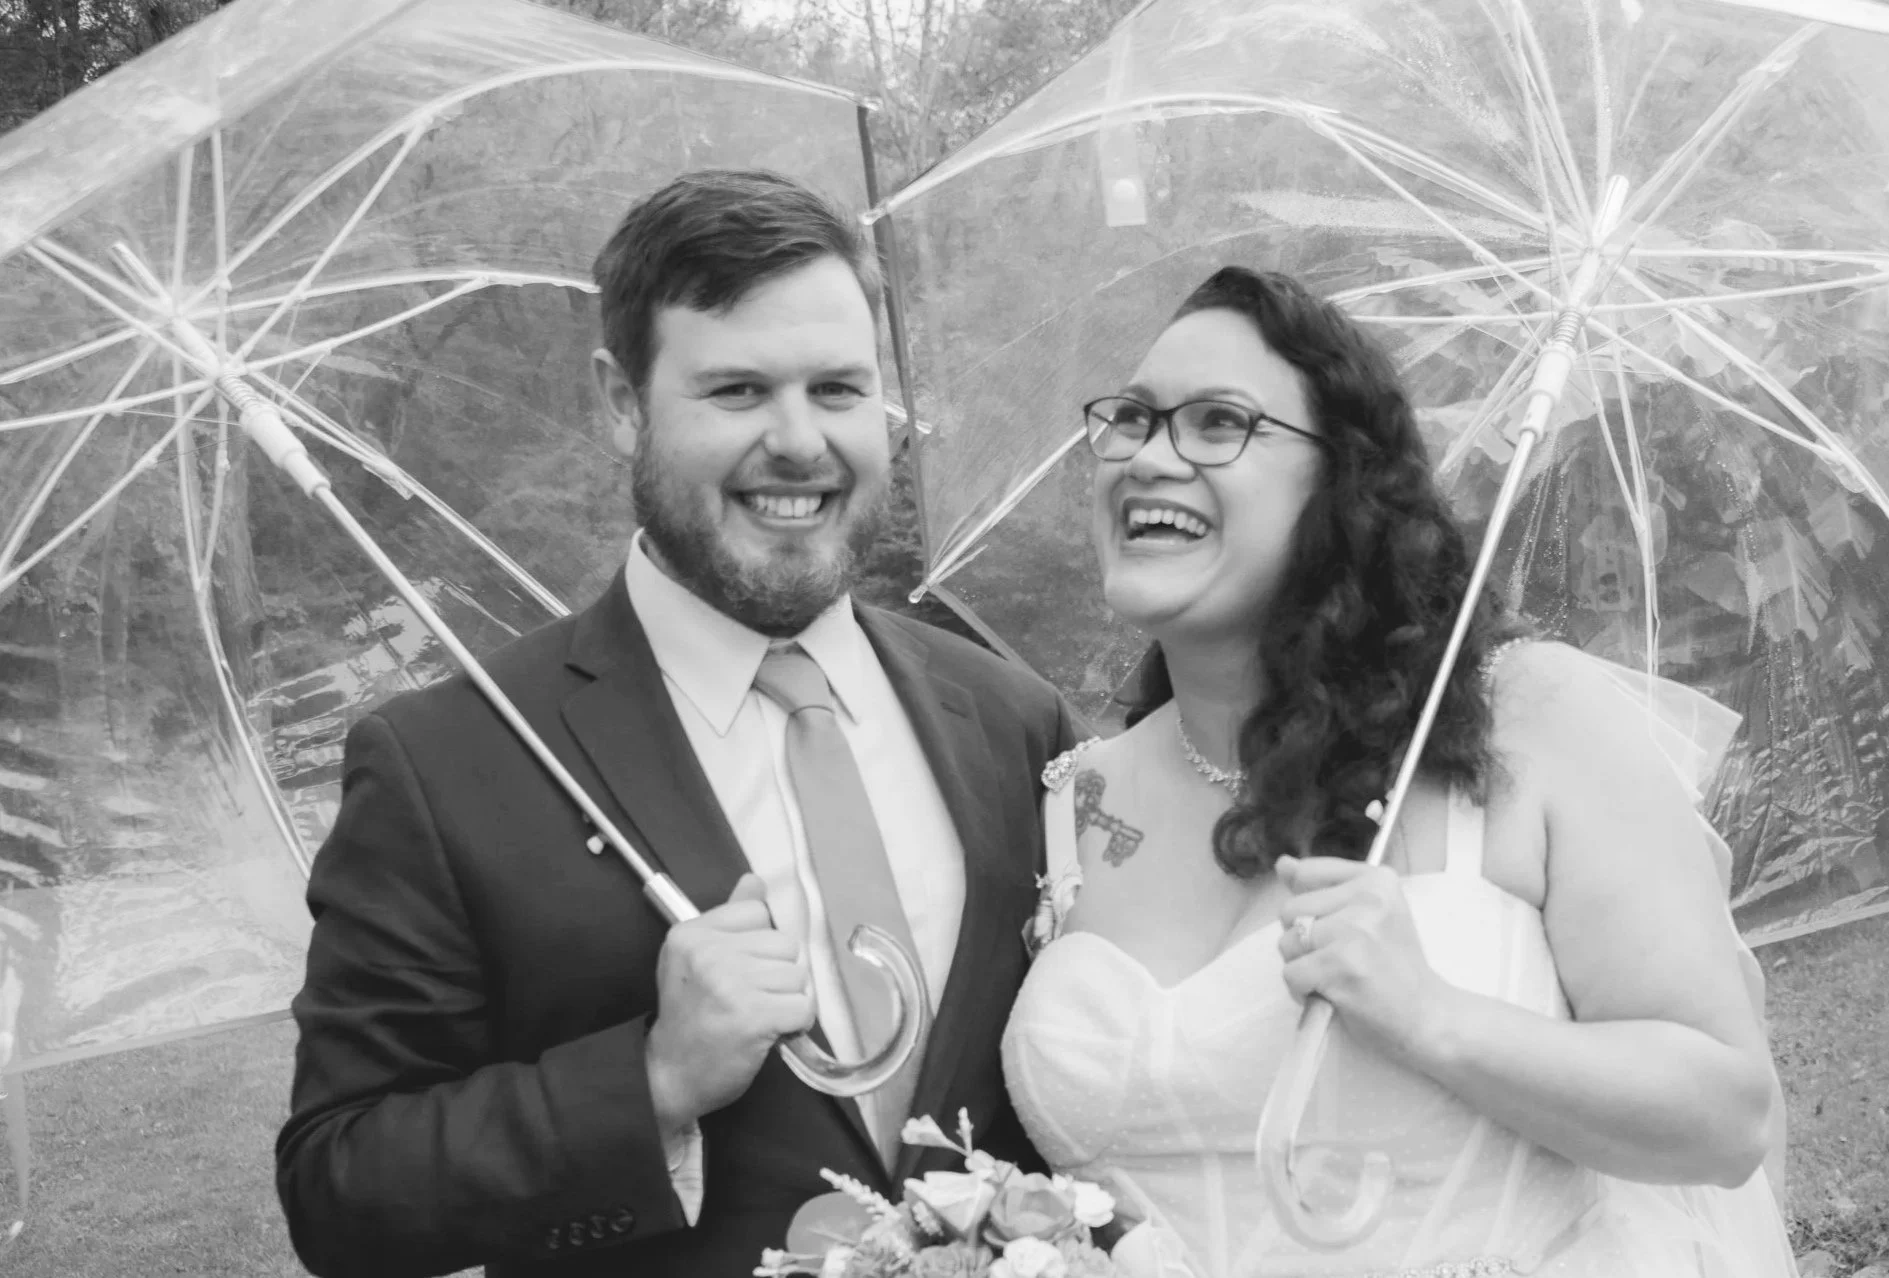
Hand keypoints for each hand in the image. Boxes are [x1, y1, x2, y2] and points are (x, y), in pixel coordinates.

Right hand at [646, 874, 813, 1136]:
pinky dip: (795, 1024)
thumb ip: (729, 918)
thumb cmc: (688, 1018)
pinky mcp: (753, 1016)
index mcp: (693, 933)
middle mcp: (710, 952)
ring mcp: (732, 983)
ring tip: (757, 1016)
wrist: (669, 1076)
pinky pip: (804, 1007)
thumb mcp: (696, 959)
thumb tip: (754, 880)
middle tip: (750, 999)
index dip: (760, 946)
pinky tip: (771, 1032)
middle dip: (778, 975)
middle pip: (785, 944)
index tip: (741, 970)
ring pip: (798, 976)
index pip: (759, 913)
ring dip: (787, 1001)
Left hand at [1275, 856, 1451, 1067]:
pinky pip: (1291, 973)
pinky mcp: (1343, 965)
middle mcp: (1369, 898)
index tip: (1341, 931)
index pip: (1306, 874)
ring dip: (1302, 967)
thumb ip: (1323, 887)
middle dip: (1303, 941)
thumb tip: (1283, 864)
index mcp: (1377, 879)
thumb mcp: (1368, 915)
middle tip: (1340, 961)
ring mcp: (1356, 931)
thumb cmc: (1392, 968)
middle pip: (1290, 911)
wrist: (1427, 1016)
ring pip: (1288, 942)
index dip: (1310, 910)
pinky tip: (1332, 995)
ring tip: (1338, 977)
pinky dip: (1302, 991)